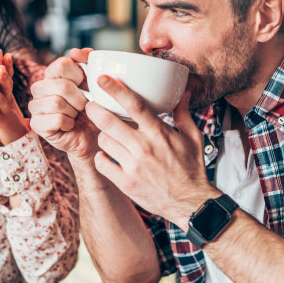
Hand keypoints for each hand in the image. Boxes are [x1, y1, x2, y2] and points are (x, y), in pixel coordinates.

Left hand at [0, 53, 29, 145]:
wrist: (16, 135)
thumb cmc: (3, 114)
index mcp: (7, 92)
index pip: (9, 77)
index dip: (9, 67)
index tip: (6, 55)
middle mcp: (7, 99)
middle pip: (7, 86)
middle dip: (5, 76)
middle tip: (0, 66)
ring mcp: (5, 111)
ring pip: (1, 100)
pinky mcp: (0, 122)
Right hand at [29, 48, 99, 162]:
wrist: (92, 137)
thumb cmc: (93, 110)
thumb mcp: (96, 84)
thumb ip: (89, 63)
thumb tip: (76, 51)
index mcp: (52, 74)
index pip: (62, 64)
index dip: (79, 75)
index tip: (86, 86)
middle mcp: (40, 87)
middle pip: (62, 85)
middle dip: (80, 98)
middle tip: (84, 106)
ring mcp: (35, 106)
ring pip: (57, 103)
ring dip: (74, 112)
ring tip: (76, 116)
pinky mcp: (36, 124)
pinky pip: (56, 119)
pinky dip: (69, 123)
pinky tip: (70, 125)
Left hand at [84, 75, 219, 228]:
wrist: (190, 203)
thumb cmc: (191, 168)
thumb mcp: (193, 138)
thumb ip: (183, 114)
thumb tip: (182, 92)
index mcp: (159, 134)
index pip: (134, 106)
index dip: (116, 90)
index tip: (102, 79)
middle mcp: (144, 148)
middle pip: (109, 122)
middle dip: (95, 110)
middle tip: (90, 105)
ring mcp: (133, 167)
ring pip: (104, 141)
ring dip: (102, 135)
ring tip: (107, 135)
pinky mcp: (126, 183)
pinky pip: (101, 163)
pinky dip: (101, 157)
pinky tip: (107, 155)